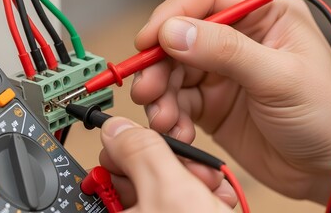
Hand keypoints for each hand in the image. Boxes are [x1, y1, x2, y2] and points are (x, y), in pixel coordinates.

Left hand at [99, 116, 236, 211]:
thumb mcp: (167, 189)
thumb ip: (140, 151)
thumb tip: (115, 126)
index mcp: (115, 208)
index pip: (111, 159)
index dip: (136, 143)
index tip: (156, 135)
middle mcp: (136, 212)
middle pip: (147, 166)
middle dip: (176, 160)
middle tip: (191, 168)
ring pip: (173, 176)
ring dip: (197, 175)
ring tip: (210, 187)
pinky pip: (189, 192)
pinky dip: (208, 192)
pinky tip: (218, 199)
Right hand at [131, 0, 330, 205]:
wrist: (327, 167)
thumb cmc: (326, 115)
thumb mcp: (280, 77)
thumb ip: (226, 51)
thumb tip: (175, 31)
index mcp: (263, 16)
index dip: (171, 16)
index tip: (147, 41)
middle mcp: (237, 39)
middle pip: (179, 38)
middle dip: (159, 65)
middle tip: (148, 89)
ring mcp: (220, 72)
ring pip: (172, 73)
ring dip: (160, 96)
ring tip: (164, 118)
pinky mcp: (210, 102)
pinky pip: (177, 103)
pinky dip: (170, 116)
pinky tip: (178, 129)